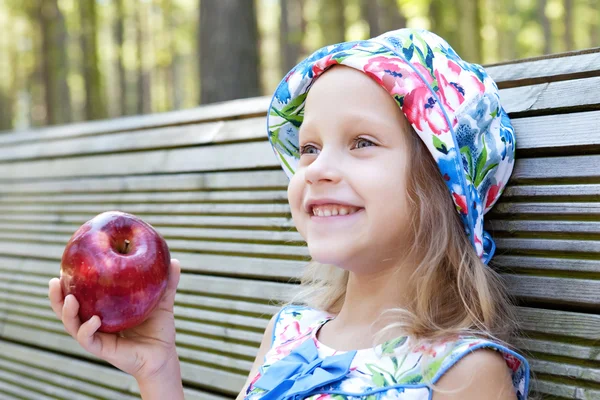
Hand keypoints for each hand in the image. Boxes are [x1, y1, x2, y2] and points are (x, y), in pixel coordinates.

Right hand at [48, 258, 181, 381]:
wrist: (163, 355)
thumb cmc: (160, 328)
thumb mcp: (162, 301)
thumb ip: (168, 282)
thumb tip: (175, 261)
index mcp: (103, 309)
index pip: (81, 294)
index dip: (70, 282)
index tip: (65, 265)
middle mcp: (95, 322)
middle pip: (67, 310)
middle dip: (56, 297)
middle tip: (54, 280)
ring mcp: (97, 336)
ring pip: (72, 325)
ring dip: (66, 312)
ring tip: (69, 298)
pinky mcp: (102, 349)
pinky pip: (88, 340)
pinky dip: (88, 329)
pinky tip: (94, 319)